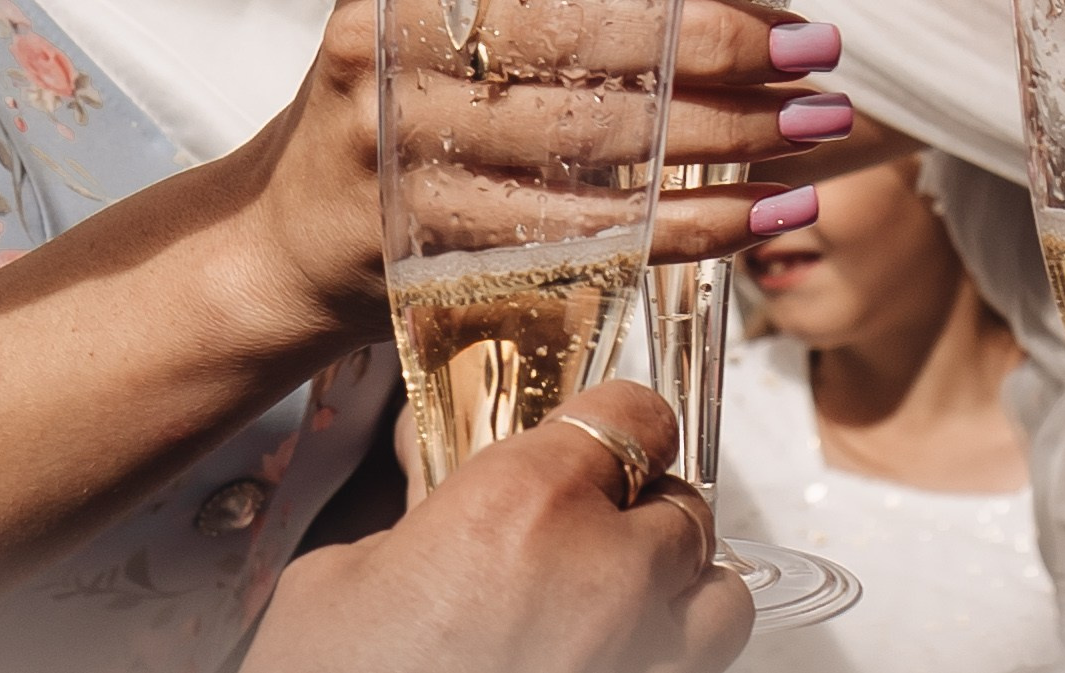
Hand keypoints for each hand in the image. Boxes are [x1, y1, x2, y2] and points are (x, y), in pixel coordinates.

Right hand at [233, 0, 849, 358]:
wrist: (289, 232)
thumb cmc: (418, 91)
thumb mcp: (474, 1)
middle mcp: (388, 33)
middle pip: (584, 34)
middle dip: (722, 42)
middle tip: (819, 47)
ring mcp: (399, 141)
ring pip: (595, 138)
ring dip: (727, 136)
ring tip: (817, 125)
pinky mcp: (424, 242)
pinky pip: (584, 232)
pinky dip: (688, 225)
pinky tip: (763, 212)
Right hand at [254, 383, 750, 672]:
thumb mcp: (343, 578)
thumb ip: (416, 520)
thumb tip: (436, 508)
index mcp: (524, 504)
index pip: (631, 417)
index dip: (618, 425)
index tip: (598, 441)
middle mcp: (603, 577)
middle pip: (685, 508)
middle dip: (645, 514)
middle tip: (593, 532)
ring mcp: (640, 661)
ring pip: (722, 600)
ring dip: (682, 592)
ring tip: (625, 604)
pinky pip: (697, 671)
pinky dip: (669, 656)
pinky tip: (612, 656)